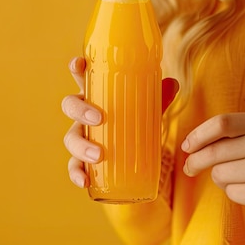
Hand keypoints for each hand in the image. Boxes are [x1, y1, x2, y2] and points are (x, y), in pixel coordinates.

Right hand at [61, 56, 178, 188]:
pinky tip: (84, 181)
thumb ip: (159, 98)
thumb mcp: (148, 110)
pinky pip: (74, 166)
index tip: (80, 64)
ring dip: (81, 146)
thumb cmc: (135, 121)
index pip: (82, 78)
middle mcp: (83, 115)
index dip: (77, 68)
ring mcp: (82, 137)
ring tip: (98, 155)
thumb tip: (173, 83)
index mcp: (96, 95)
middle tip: (99, 118)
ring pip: (71, 138)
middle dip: (80, 110)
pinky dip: (76, 173)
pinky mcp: (84, 161)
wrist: (135, 155)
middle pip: (70, 106)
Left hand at [181, 113, 244, 224]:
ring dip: (222, 179)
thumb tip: (192, 143)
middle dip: (195, 161)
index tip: (187, 146)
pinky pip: (229, 192)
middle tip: (190, 168)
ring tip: (242, 179)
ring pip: (218, 173)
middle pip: (213, 151)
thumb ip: (235, 133)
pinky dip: (234, 193)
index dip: (198, 135)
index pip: (220, 123)